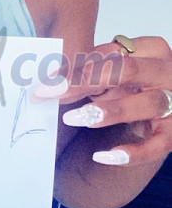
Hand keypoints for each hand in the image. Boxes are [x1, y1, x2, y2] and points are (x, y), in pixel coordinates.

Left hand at [31, 35, 171, 166]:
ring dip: (110, 111)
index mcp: (151, 51)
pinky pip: (156, 146)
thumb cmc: (132, 90)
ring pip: (147, 103)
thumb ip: (87, 73)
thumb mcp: (111, 76)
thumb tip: (50, 80)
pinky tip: (103, 156)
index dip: (78, 66)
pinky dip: (130, 153)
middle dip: (86, 80)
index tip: (47, 81)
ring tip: (75, 118)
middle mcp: (166, 74)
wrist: (158, 117)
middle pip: (128, 71)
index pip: (112, 54)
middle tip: (52, 92)